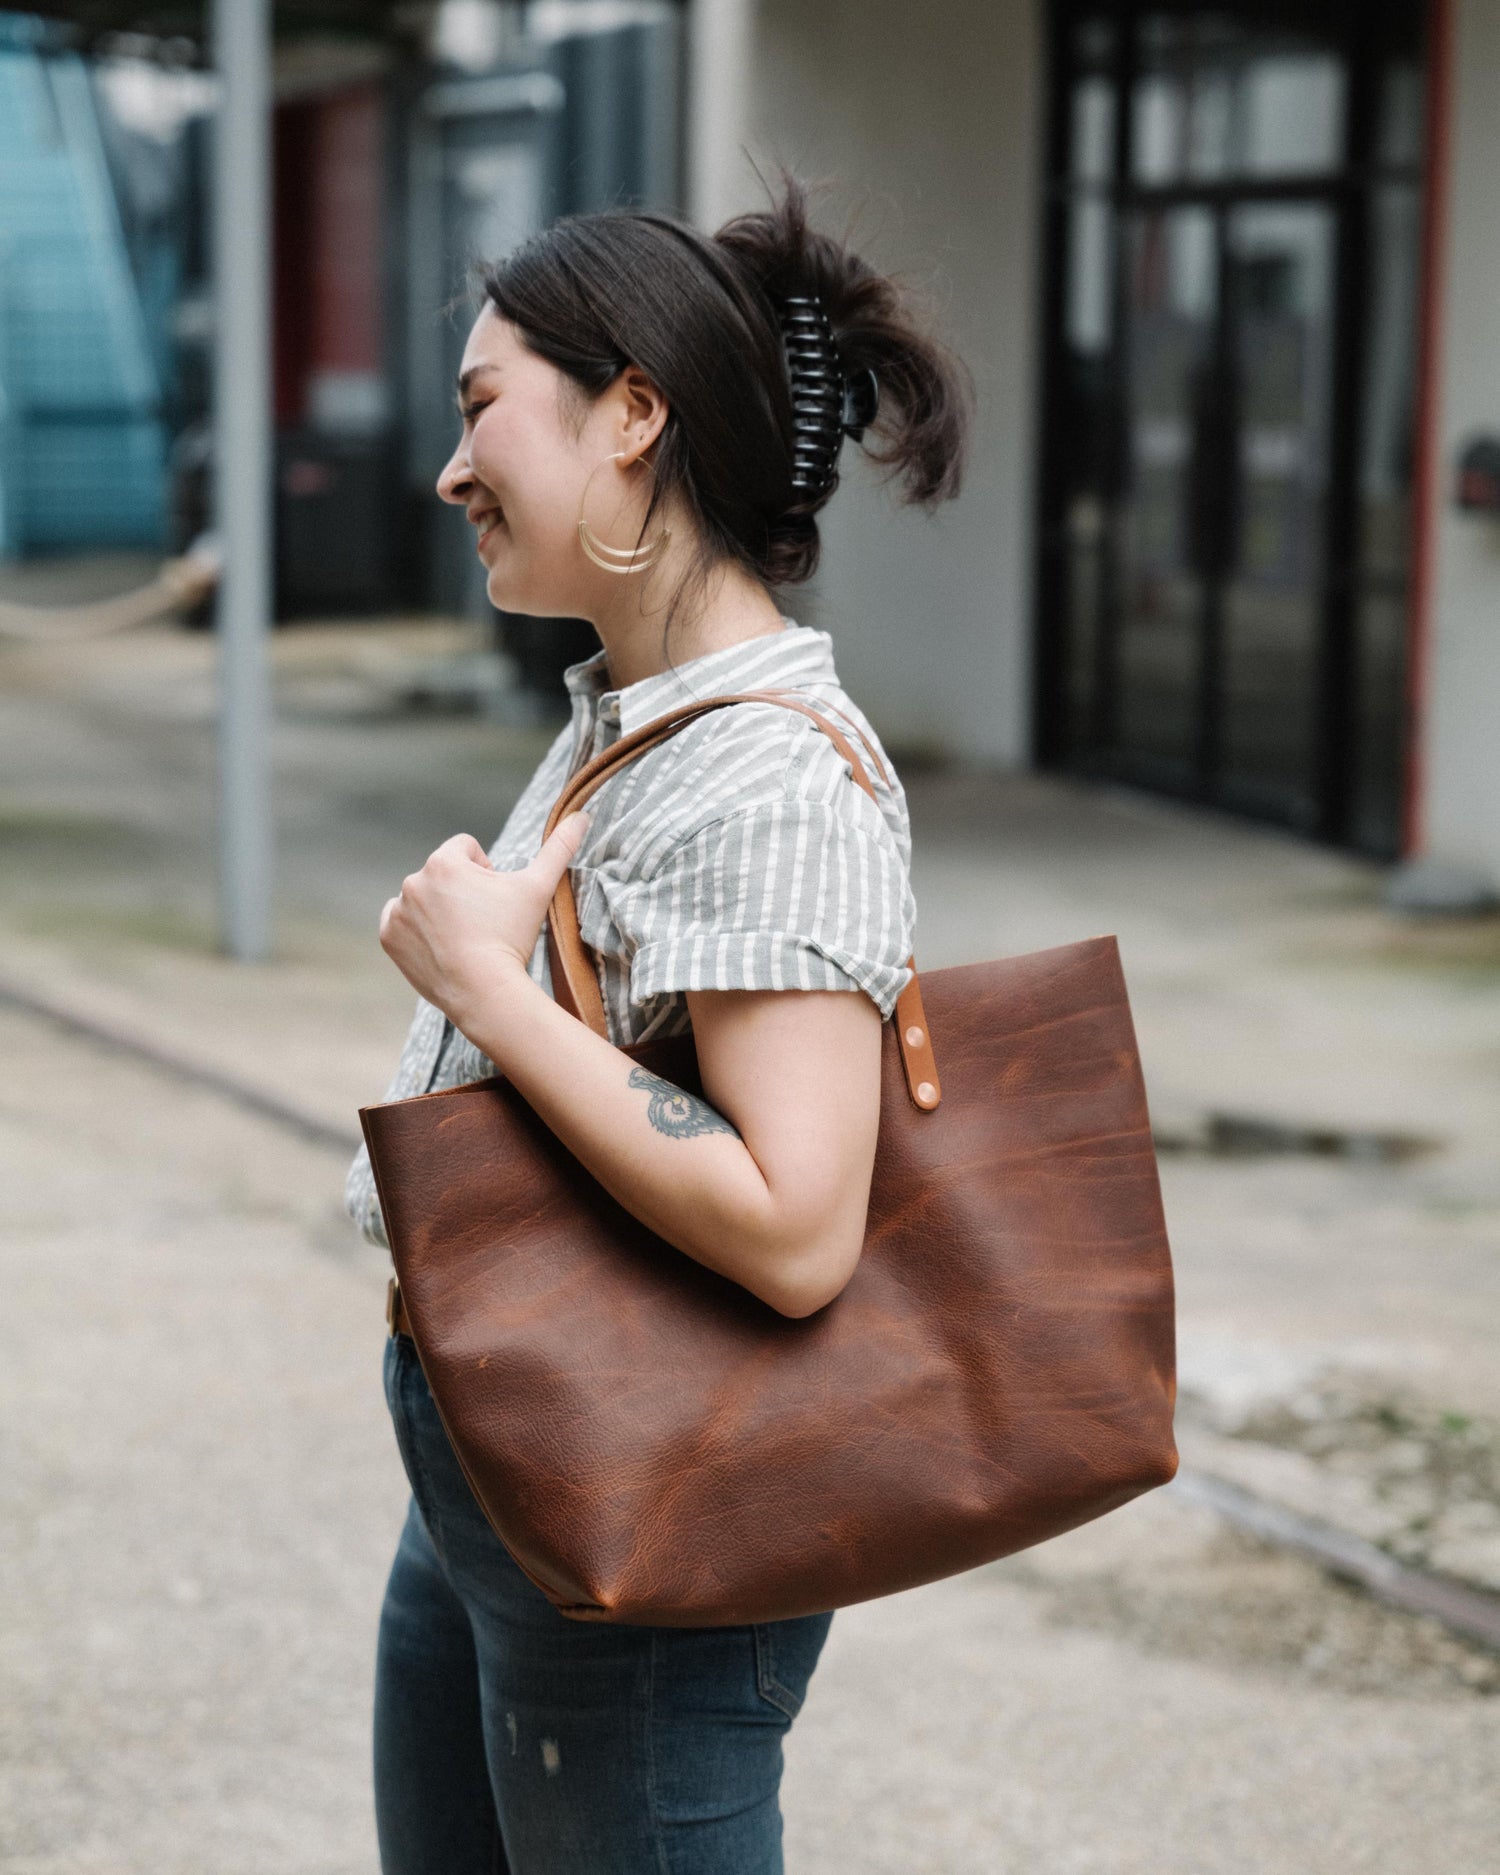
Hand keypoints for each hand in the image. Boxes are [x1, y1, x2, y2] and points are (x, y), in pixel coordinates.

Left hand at [378, 811, 591, 1031]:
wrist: (485, 992)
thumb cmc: (511, 937)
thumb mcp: (538, 888)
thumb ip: (559, 848)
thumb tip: (583, 815)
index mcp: (444, 861)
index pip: (467, 849)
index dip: (487, 872)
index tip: (495, 901)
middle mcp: (413, 880)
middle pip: (444, 874)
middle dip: (462, 892)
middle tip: (483, 924)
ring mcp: (398, 910)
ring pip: (424, 898)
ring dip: (440, 909)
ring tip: (463, 938)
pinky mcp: (389, 937)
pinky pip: (401, 922)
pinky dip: (417, 931)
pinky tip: (441, 946)